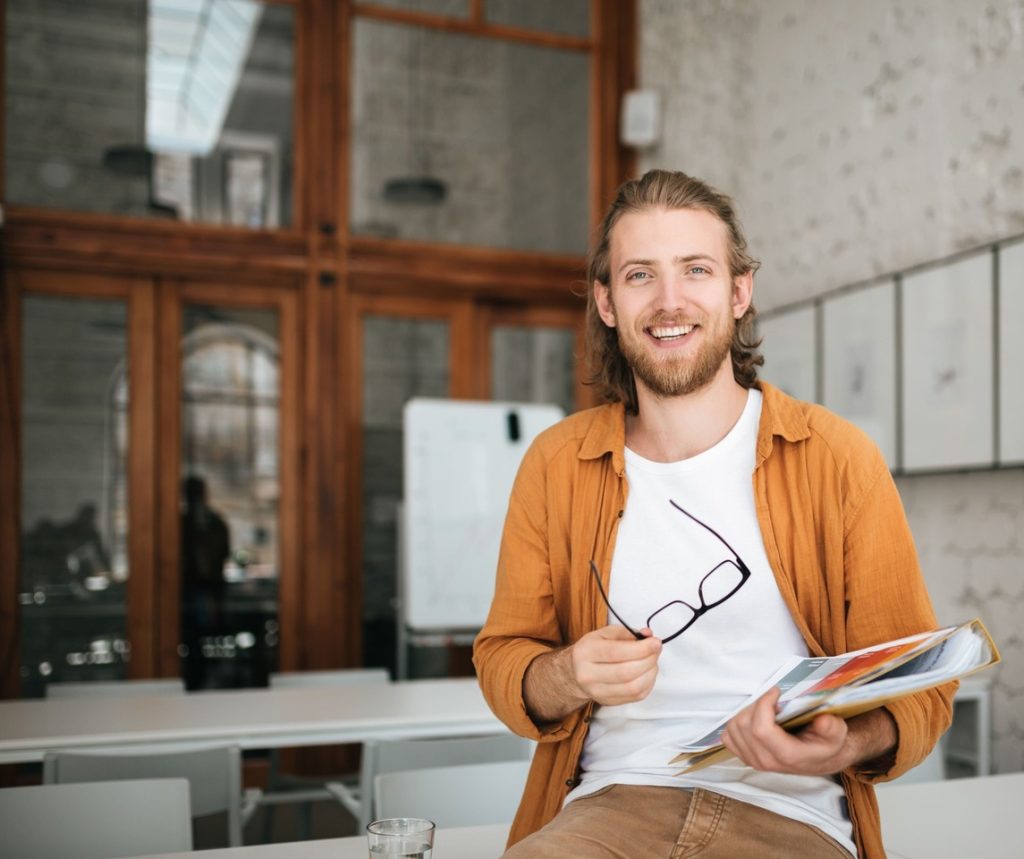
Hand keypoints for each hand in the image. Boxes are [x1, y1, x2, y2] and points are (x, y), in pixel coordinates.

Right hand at [569, 625, 661, 706]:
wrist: (574, 673)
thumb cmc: (593, 649)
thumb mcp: (604, 634)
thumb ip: (627, 633)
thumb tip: (649, 636)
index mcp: (586, 652)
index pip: (616, 653)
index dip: (641, 649)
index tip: (656, 643)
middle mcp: (588, 675)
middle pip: (626, 673)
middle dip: (649, 660)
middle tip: (656, 651)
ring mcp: (598, 692)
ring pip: (633, 688)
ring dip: (651, 673)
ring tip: (653, 662)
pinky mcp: (608, 702)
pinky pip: (636, 696)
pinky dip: (648, 684)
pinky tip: (648, 673)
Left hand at [721, 687, 851, 775]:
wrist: (820, 759)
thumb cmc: (826, 743)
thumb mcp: (837, 734)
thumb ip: (832, 728)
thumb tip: (822, 721)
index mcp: (787, 756)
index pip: (760, 729)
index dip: (763, 704)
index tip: (776, 691)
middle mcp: (766, 761)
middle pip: (744, 725)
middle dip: (756, 704)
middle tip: (772, 698)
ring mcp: (753, 761)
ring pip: (733, 728)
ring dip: (746, 711)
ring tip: (765, 707)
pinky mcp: (745, 757)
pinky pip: (728, 736)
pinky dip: (737, 722)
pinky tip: (754, 717)